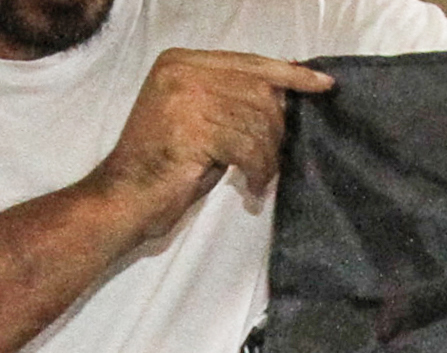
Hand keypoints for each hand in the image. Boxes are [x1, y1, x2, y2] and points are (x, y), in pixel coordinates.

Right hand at [85, 48, 333, 244]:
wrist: (124, 197)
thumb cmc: (164, 168)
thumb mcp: (199, 120)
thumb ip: (230, 100)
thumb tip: (284, 96)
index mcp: (182, 60)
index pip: (249, 62)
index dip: (289, 75)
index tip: (323, 85)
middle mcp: (183, 70)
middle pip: (259, 91)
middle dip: (275, 130)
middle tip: (269, 160)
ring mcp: (186, 95)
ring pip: (257, 120)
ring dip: (266, 157)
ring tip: (257, 178)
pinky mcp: (193, 126)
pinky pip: (248, 146)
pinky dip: (257, 171)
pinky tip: (250, 187)